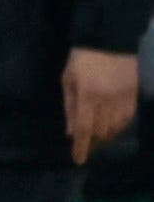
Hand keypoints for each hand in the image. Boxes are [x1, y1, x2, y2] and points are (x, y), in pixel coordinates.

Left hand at [65, 47, 140, 164]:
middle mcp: (107, 100)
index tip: (78, 160)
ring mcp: (123, 98)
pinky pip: (128, 118)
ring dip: (106, 136)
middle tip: (85, 145)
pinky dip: (119, 127)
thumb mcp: (68, 81)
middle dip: (93, 142)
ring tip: (97, 137)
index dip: (81, 147)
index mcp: (87, 96)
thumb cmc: (81, 60)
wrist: (110, 41)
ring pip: (116, 127)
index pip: (84, 129)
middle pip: (101, 131)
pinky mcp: (134, 94)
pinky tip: (112, 127)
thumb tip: (71, 133)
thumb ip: (69, 108)